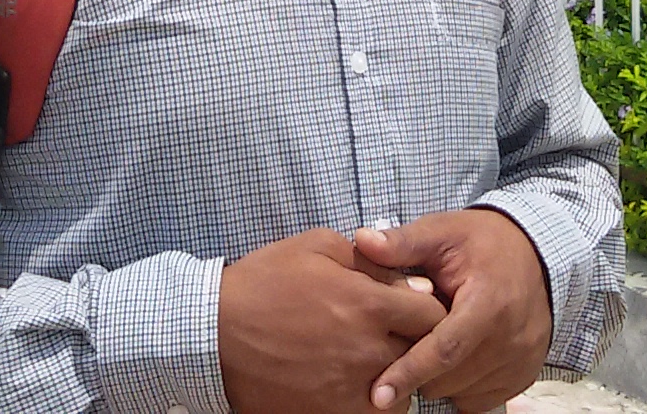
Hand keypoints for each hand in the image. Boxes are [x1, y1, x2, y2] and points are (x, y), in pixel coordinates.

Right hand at [218, 228, 446, 413]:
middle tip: (392, 335)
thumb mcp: (318, 248)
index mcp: (368, 304)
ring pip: (402, 394)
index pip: (432, 314)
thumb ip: (373, 262)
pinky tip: (352, 386)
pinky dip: (370, 405)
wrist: (214, 332)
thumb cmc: (264, 282)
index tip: (412, 309)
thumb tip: (415, 284)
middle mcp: (367, 350)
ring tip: (372, 364)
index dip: (427, 309)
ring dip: (396, 379)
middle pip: (422, 355)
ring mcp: (349, 389)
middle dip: (413, 343)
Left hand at [351, 210, 553, 412]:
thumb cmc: (481, 243)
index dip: (409, 371)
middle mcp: (512, 337)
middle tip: (405, 339)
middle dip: (418, 369)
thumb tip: (362, 240)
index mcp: (489, 302)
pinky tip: (455, 358)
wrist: (535, 253)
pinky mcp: (525, 375)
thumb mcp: (442, 232)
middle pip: (449, 377)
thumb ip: (403, 243)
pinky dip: (461, 387)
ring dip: (439, 378)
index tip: (377, 393)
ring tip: (433, 341)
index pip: (444, 349)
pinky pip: (479, 399)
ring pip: (461, 392)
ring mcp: (522, 360)